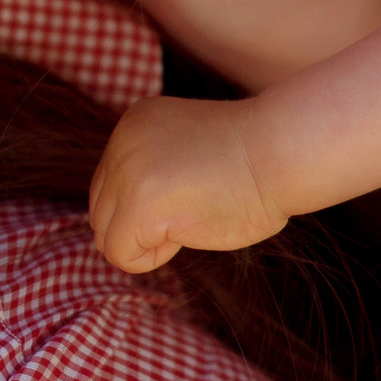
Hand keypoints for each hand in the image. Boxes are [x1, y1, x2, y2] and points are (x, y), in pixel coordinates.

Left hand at [88, 95, 286, 273]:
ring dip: (145, 242)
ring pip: (105, 235)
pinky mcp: (140, 205)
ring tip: (187, 217)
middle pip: (101, 210)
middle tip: (187, 209)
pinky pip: (120, 254)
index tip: (185, 191)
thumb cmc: (248, 160)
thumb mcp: (181, 149)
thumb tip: (119, 225)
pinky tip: (184, 232)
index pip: (108, 184)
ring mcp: (128, 171)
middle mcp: (122, 141)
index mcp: (133, 123)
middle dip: (138, 225)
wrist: (279, 152)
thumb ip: (148, 171)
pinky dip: (150, 257)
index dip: (143, 205)